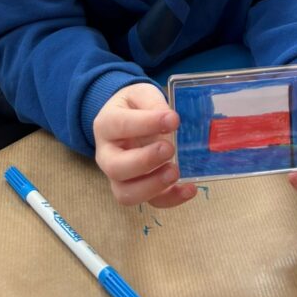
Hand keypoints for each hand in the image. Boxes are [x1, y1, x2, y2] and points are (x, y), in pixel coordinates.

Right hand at [93, 83, 196, 207]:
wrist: (126, 119)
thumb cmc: (134, 106)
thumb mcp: (141, 94)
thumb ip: (153, 103)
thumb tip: (170, 120)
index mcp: (106, 125)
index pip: (121, 126)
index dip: (146, 124)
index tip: (173, 120)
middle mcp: (107, 155)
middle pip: (116, 167)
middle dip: (144, 161)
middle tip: (169, 148)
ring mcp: (120, 176)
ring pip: (126, 193)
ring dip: (153, 186)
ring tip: (175, 171)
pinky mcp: (138, 189)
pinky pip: (151, 202)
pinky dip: (171, 199)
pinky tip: (190, 188)